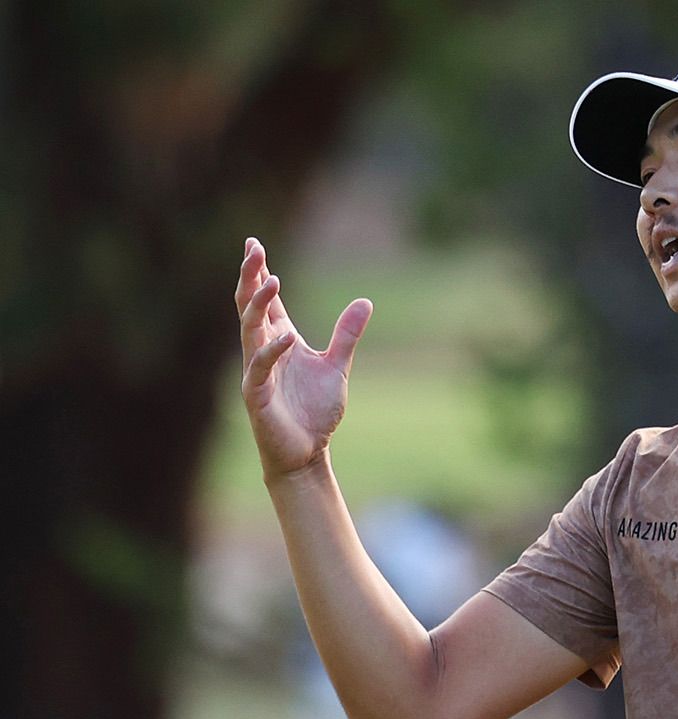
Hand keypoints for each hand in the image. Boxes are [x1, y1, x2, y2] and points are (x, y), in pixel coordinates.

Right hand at [236, 237, 372, 478]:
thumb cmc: (315, 411)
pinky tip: (288, 336)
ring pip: (249, 331)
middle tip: (253, 250)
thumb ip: (347, 334)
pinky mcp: (256, 396)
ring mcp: (256, 372)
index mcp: (278, 341)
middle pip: (249, 307)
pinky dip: (272, 351)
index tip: (254, 244)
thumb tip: (365, 300)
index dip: (258, 274)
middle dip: (250, 278)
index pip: (264, 301)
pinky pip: (258, 368)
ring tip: (271, 280)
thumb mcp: (337, 366)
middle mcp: (263, 351)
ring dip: (258, 305)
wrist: (308, 452)